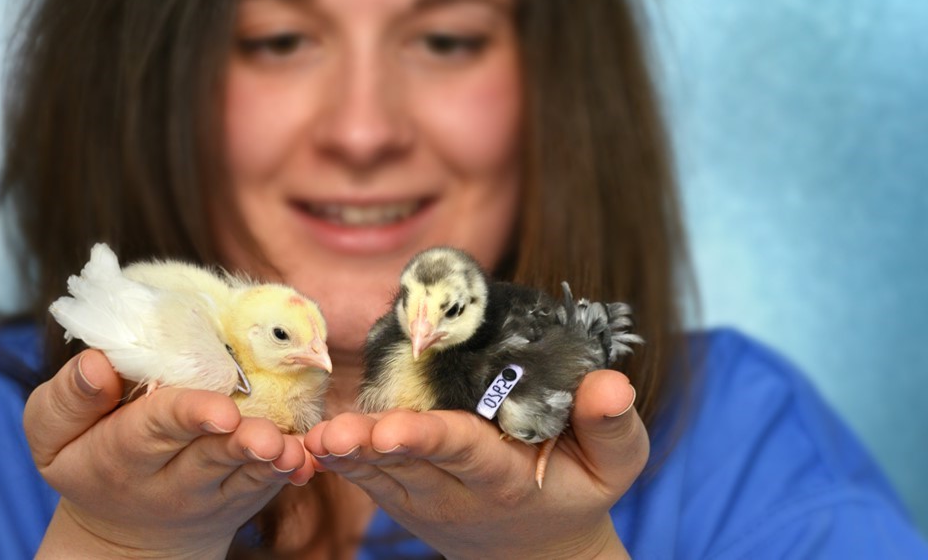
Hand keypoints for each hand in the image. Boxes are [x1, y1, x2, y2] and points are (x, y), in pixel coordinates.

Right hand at [25, 349, 315, 558]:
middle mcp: (167, 479)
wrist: (124, 534)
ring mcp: (209, 492)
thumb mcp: (53, 434)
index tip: (220, 409)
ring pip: (241, 476)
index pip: (153, 429)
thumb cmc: (90, 456)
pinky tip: (304, 459)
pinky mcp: (241, 498)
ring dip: (268, 460)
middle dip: (237, 443)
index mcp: (118, 454)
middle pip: (206, 457)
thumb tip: (96, 362)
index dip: (187, 415)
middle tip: (266, 436)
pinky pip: (264, 487)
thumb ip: (68, 398)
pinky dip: (287, 472)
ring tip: (287, 448)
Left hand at [305, 370, 644, 559]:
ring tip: (317, 436)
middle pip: (410, 464)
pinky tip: (313, 440)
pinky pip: (367, 478)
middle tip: (336, 434)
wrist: (539, 549)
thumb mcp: (613, 465)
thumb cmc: (578, 488)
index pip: (464, 453)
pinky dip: (339, 460)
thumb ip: (612, 426)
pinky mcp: (403, 495)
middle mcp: (458, 492)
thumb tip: (610, 384)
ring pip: (380, 473)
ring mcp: (424, 498)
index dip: (428, 439)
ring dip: (347, 455)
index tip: (394, 429)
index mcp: (506, 480)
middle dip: (372, 447)